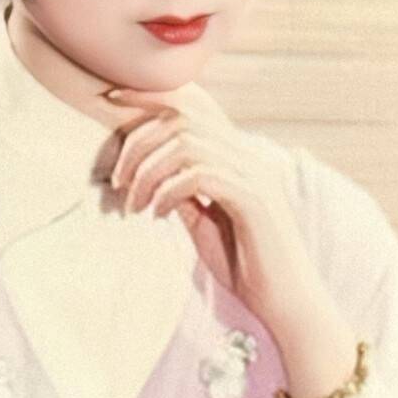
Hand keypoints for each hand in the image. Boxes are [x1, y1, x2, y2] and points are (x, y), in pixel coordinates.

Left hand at [103, 85, 321, 332]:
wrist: (286, 302)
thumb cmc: (246, 264)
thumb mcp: (204, 223)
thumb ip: (183, 193)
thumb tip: (149, 173)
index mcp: (237, 156)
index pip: (193, 105)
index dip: (150, 95)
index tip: (112, 99)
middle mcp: (248, 156)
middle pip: (183, 116)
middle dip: (139, 140)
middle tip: (118, 180)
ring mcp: (253, 174)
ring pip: (187, 143)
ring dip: (148, 171)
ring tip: (134, 204)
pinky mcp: (253, 199)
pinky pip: (199, 176)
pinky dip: (167, 192)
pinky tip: (156, 216)